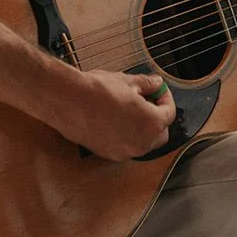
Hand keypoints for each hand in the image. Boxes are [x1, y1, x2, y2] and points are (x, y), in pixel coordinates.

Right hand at [50, 69, 177, 161]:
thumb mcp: (128, 82)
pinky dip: (127, 135)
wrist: (67, 100)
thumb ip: (147, 84)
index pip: (169, 114)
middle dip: (157, 117)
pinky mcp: (106, 154)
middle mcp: (140, 143)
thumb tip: (156, 83)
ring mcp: (123, 152)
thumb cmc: (98, 90)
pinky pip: (125, 147)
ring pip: (143, 143)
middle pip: (160, 134)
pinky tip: (117, 119)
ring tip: (131, 109)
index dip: (165, 98)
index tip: (159, 90)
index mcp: (151, 124)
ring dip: (143, 129)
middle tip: (148, 100)